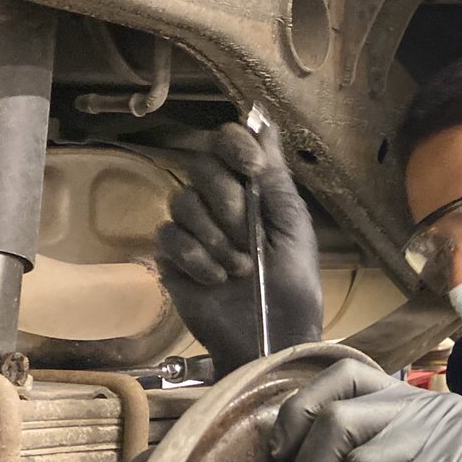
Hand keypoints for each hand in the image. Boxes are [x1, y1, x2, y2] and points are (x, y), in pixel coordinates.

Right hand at [156, 122, 322, 375]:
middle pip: (200, 165)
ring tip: (240, 269)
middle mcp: (219, 202)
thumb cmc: (292, 286)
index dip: (234, 145)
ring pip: (182, 202)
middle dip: (227, 201)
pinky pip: (169, 237)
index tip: (252, 168)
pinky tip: (216, 280)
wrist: (271, 336)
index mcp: (253, 190)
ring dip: (215, 237)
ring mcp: (193, 229)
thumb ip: (275, 178)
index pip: (227, 143)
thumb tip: (265, 125)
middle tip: (249, 236)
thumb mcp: (293, 229)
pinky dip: (196, 259)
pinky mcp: (172, 258)